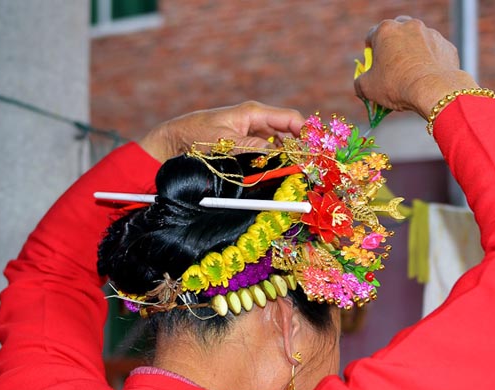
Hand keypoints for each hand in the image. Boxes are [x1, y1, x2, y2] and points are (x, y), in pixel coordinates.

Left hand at [138, 101, 304, 162]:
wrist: (176, 140)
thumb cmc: (196, 135)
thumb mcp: (223, 141)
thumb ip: (250, 146)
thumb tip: (275, 152)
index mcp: (254, 113)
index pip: (291, 119)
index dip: (308, 132)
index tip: (318, 149)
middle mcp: (257, 121)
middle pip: (290, 133)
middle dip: (301, 148)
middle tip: (310, 166)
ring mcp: (254, 133)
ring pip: (281, 145)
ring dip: (288, 158)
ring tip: (296, 172)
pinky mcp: (248, 145)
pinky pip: (269, 152)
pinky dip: (276, 162)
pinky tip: (279, 172)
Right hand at [354, 17, 478, 117]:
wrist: (434, 90)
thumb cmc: (397, 86)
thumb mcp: (367, 88)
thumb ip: (359, 82)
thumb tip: (360, 84)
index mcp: (386, 30)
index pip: (371, 37)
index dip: (370, 53)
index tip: (373, 66)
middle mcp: (409, 26)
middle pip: (397, 34)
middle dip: (394, 48)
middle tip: (393, 68)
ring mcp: (431, 34)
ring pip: (418, 42)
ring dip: (414, 54)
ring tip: (413, 76)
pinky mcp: (447, 46)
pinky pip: (435, 53)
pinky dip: (431, 63)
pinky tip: (428, 79)